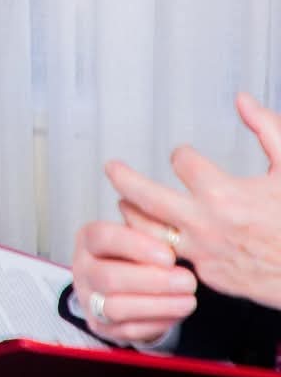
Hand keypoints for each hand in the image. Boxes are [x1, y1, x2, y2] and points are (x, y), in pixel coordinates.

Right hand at [70, 219, 196, 344]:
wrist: (125, 281)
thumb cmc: (137, 252)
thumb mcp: (140, 233)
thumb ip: (151, 229)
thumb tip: (172, 229)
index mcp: (88, 239)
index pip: (103, 238)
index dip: (136, 247)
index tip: (170, 256)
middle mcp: (82, 269)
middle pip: (108, 277)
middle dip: (153, 281)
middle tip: (188, 281)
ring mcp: (88, 299)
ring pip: (115, 307)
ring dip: (157, 305)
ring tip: (189, 300)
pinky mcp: (100, 325)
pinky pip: (127, 330)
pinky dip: (156, 323)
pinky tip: (177, 313)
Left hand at [107, 92, 280, 311]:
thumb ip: (267, 129)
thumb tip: (243, 100)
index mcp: (225, 194)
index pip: (181, 162)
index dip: (182, 155)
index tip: (185, 157)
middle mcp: (207, 224)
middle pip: (145, 197)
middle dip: (123, 178)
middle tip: (112, 168)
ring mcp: (205, 253)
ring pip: (148, 231)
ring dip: (133, 213)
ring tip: (125, 201)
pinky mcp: (209, 275)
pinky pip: (170, 258)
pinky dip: (156, 244)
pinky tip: (153, 236)